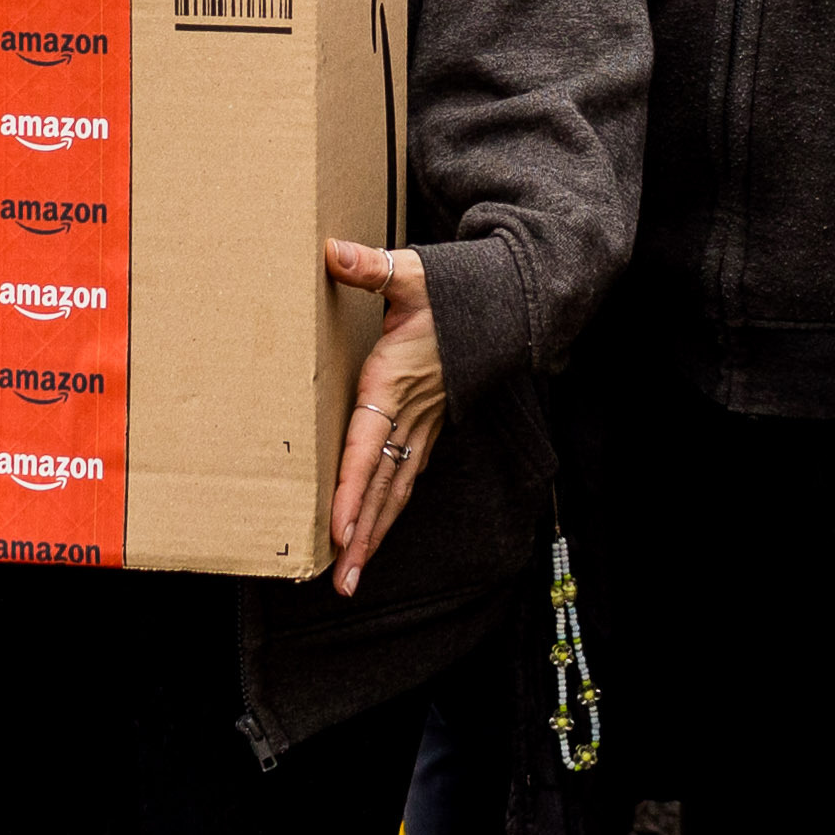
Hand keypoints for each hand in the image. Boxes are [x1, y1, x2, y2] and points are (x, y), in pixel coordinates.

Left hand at [325, 240, 441, 596]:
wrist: (504, 306)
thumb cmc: (451, 292)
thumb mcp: (410, 274)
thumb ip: (369, 266)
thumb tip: (330, 251)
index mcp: (393, 383)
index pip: (368, 446)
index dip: (351, 490)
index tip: (338, 530)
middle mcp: (408, 415)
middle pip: (381, 487)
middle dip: (362, 537)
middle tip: (341, 583)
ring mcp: (422, 427)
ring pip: (395, 492)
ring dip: (374, 536)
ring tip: (352, 578)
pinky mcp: (430, 429)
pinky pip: (405, 480)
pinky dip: (386, 512)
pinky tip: (373, 536)